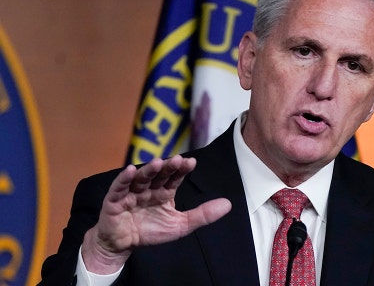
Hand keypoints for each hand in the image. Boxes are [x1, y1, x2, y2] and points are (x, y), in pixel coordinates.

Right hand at [81, 155, 231, 273]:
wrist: (123, 245)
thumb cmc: (150, 231)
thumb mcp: (181, 225)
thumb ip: (203, 214)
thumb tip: (228, 204)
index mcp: (164, 191)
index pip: (174, 177)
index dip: (181, 169)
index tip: (191, 162)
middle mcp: (148, 188)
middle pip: (158, 174)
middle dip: (167, 166)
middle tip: (177, 159)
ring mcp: (131, 193)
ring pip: (140, 178)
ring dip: (148, 170)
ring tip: (157, 163)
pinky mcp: (114, 200)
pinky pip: (119, 188)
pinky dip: (123, 179)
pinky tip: (130, 170)